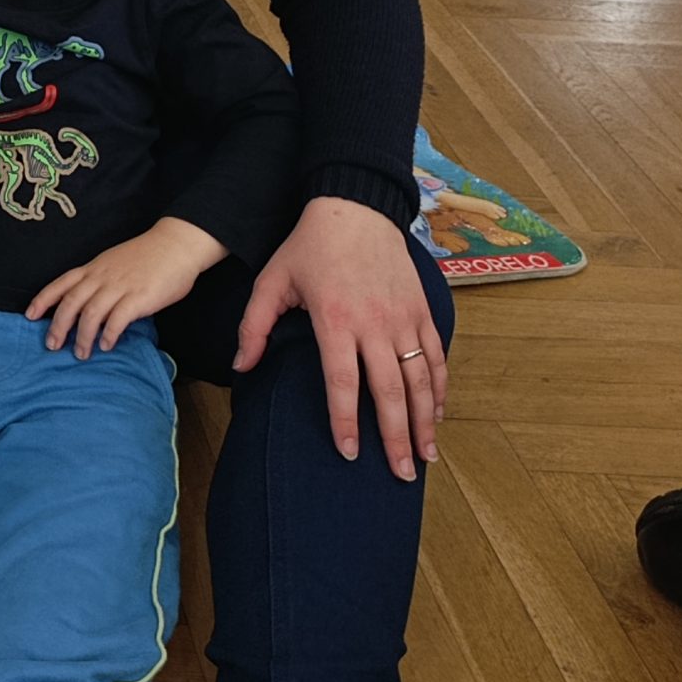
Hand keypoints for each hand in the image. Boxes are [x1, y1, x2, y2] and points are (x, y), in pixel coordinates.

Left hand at [27, 218, 225, 358]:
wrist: (176, 245)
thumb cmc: (146, 256)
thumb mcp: (114, 262)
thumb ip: (100, 280)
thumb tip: (87, 304)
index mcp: (94, 268)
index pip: (61, 283)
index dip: (43, 300)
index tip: (29, 316)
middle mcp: (102, 277)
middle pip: (71, 302)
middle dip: (58, 326)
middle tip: (52, 346)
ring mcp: (120, 286)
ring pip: (91, 313)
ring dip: (82, 336)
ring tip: (81, 353)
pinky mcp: (139, 297)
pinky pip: (118, 319)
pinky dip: (109, 334)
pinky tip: (107, 345)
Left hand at [234, 194, 446, 479]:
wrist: (355, 206)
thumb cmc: (308, 247)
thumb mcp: (271, 280)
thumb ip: (253, 326)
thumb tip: (240, 367)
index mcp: (336, 320)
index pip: (343, 383)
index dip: (346, 421)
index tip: (348, 453)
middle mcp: (375, 324)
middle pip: (390, 391)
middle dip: (396, 437)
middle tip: (401, 474)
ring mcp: (403, 317)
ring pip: (420, 378)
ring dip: (426, 421)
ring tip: (427, 456)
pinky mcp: (421, 309)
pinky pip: (435, 355)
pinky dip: (441, 387)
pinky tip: (440, 413)